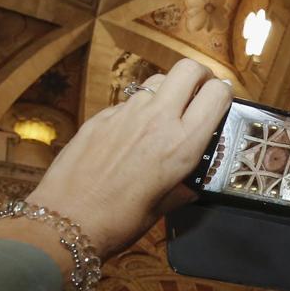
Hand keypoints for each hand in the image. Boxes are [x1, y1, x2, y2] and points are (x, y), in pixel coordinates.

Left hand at [25, 59, 231, 258]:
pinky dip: (137, 110)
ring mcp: (127, 112)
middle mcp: (158, 119)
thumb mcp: (162, 208)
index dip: (224, 93)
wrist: (66, 220)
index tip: (221, 102)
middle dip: (199, 75)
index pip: (217, 93)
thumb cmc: (119, 221)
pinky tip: (129, 135)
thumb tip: (191, 184)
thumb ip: (182, 189)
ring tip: (165, 113)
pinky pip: (128, 101)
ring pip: (157, 81)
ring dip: (168, 90)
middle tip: (199, 92)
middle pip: (188, 69)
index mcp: (182, 144)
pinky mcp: (101, 115)